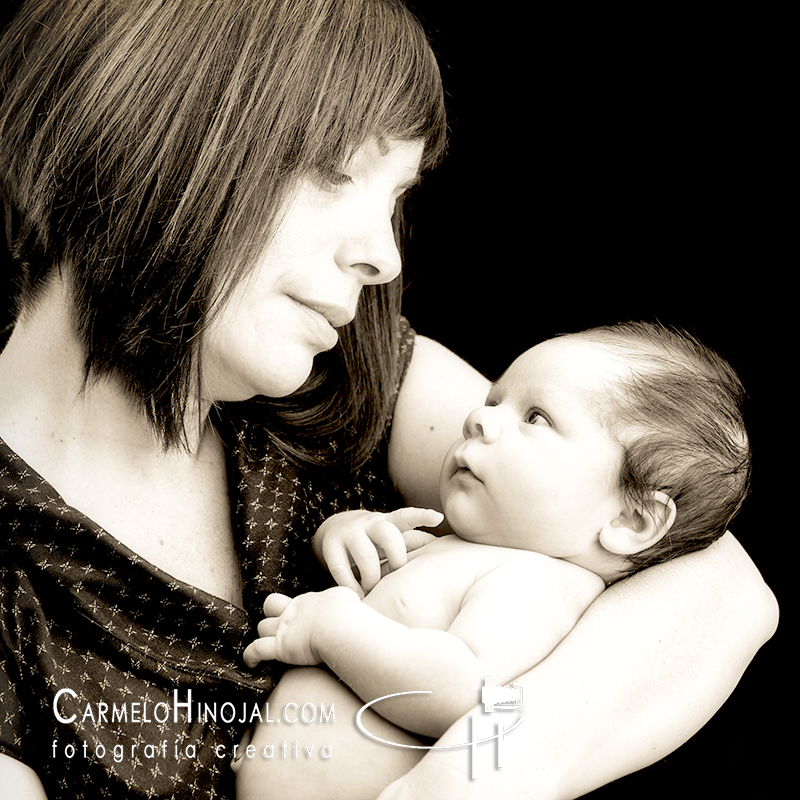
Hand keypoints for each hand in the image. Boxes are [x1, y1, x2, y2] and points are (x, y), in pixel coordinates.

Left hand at [242, 587, 359, 668]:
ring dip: (263, 635)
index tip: (297, 618)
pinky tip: (250, 663)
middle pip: (271, 606)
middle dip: (271, 614)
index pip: (293, 600)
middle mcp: (292, 612)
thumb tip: (347, 601)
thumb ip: (340, 599)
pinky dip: (250, 656)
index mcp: (307, 601)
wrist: (340, 626)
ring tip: (265, 644)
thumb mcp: (345, 597)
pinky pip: (256, 650)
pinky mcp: (280, 647)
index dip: (290, 607)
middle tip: (277, 624)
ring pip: (262, 627)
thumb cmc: (347, 612)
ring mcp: (284, 629)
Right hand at [314, 507, 442, 595]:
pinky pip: (341, 570)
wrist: (334, 530)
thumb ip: (416, 541)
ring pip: (365, 556)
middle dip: (396, 557)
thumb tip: (447, 547)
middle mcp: (369, 523)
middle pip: (388, 534)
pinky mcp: (330, 546)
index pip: (406, 516)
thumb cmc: (374, 540)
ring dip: (372, 578)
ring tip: (373, 588)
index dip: (422, 516)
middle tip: (395, 572)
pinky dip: (352, 586)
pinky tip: (358, 594)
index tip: (438, 518)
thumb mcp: (393, 537)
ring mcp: (348, 533)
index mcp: (388, 522)